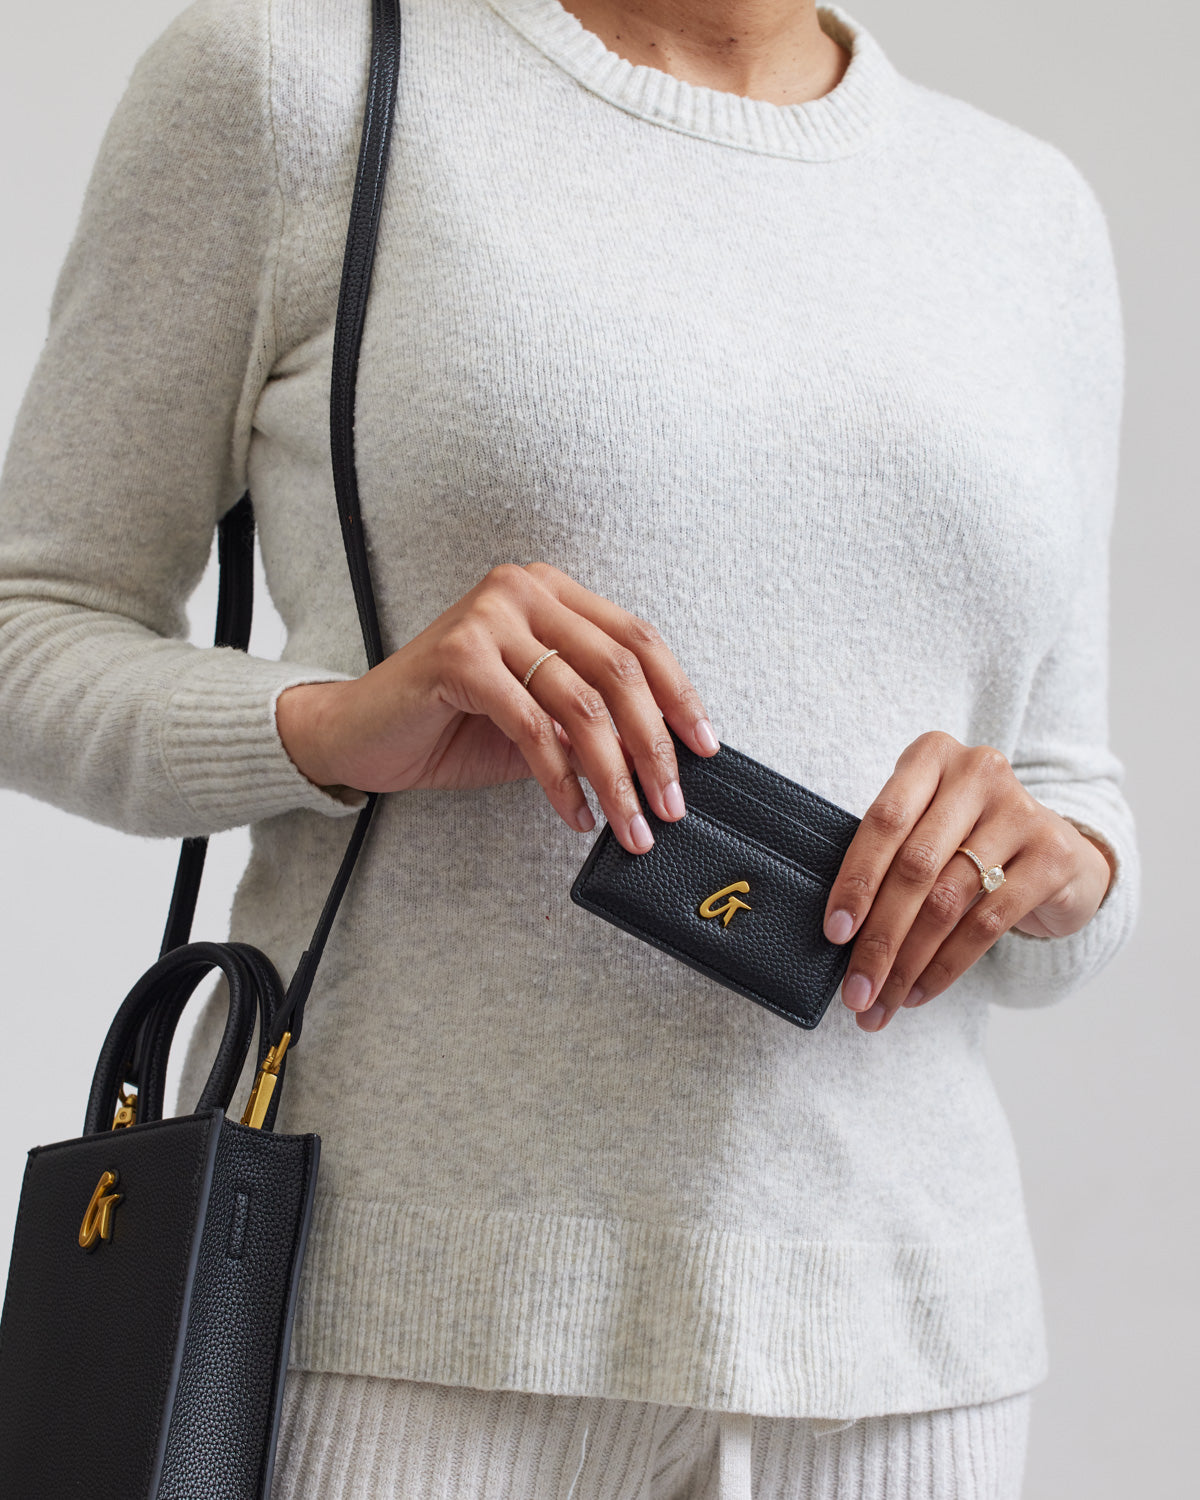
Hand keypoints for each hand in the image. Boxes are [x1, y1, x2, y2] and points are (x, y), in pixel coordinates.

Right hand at [275, 562, 719, 854]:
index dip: (679, 696)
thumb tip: (665, 759)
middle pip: (620, 669)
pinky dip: (561, 780)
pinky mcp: (459, 657)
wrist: (361, 735)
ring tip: (629, 823)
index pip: (638, 638)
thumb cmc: (452, 723)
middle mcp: (523, 590)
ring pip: (582, 704)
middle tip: (670, 804)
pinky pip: (534, 727)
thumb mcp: (539, 716)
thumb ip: (593, 720)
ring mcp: (490, 617)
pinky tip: (574, 813)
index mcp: (551, 593)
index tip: (704, 749)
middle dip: (654, 746)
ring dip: (615, 776)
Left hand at [822, 731, 1115, 1032]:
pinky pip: (987, 923)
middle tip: (855, 990)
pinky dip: (946, 966)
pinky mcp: (1053, 855)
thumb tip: (839, 932)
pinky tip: (921, 992)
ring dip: (908, 962)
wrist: (1057, 852)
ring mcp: (1021, 811)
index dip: (855, 881)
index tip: (833, 933)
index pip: (884, 821)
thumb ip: (888, 857)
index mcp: (932, 756)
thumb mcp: (925, 827)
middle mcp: (978, 772)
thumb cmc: (966, 841)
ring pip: (947, 901)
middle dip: (879, 937)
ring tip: (883, 1001)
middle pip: (914, 866)